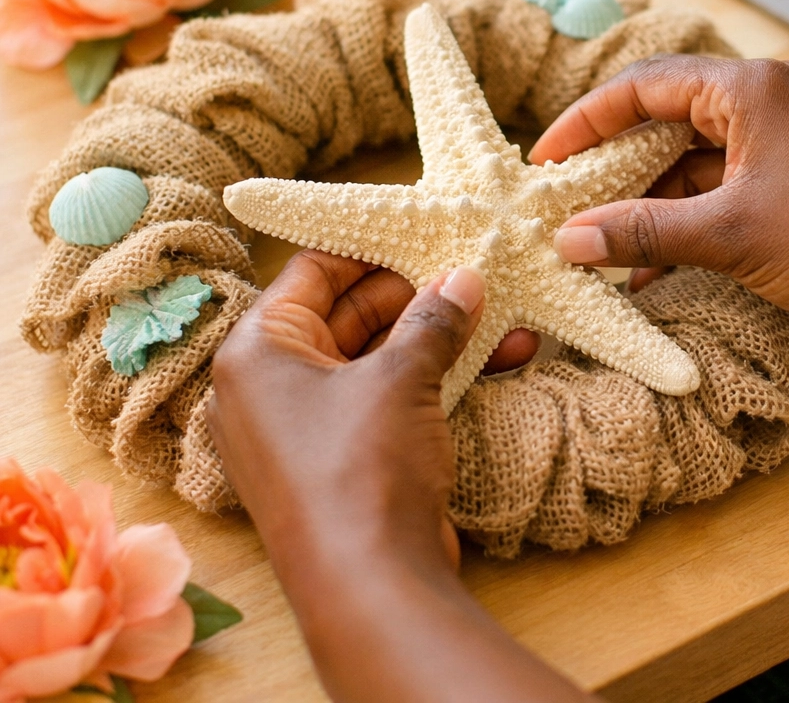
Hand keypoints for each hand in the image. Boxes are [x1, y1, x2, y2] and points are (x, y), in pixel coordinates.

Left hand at [207, 253, 535, 576]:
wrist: (372, 585)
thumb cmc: (362, 467)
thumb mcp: (400, 378)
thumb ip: (434, 320)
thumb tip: (464, 279)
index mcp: (258, 350)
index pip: (312, 272)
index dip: (369, 249)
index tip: (421, 232)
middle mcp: (273, 384)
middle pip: (351, 313)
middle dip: (418, 295)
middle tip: (469, 269)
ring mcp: (311, 424)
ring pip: (380, 358)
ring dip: (439, 337)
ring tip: (497, 308)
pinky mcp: (348, 456)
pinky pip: (390, 397)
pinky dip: (436, 377)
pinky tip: (500, 354)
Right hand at [530, 55, 788, 347]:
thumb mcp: (728, 234)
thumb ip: (642, 231)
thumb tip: (568, 240)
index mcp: (751, 88)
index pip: (645, 86)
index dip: (587, 121)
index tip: (545, 157)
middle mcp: (760, 103)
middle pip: (661, 121)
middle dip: (611, 165)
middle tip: (561, 198)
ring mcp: (772, 143)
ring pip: (684, 163)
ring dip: (642, 203)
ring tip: (592, 239)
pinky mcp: (780, 182)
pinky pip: (710, 192)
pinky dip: (676, 223)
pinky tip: (641, 267)